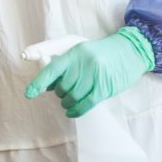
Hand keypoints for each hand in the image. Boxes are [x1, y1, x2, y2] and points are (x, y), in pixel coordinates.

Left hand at [24, 27, 154, 117]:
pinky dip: (76, 111)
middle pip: (62, 87)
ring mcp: (95, 75)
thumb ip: (64, 65)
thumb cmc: (101, 52)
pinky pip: (85, 104)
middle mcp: (84, 63)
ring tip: (69, 101)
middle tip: (64, 93)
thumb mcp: (80, 51)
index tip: (29, 94)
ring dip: (67, 103)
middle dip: (59, 93)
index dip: (39, 83)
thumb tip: (46, 85)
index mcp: (74, 53)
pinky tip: (72, 111)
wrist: (131, 50)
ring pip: (72, 97)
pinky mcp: (104, 87)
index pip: (52, 70)